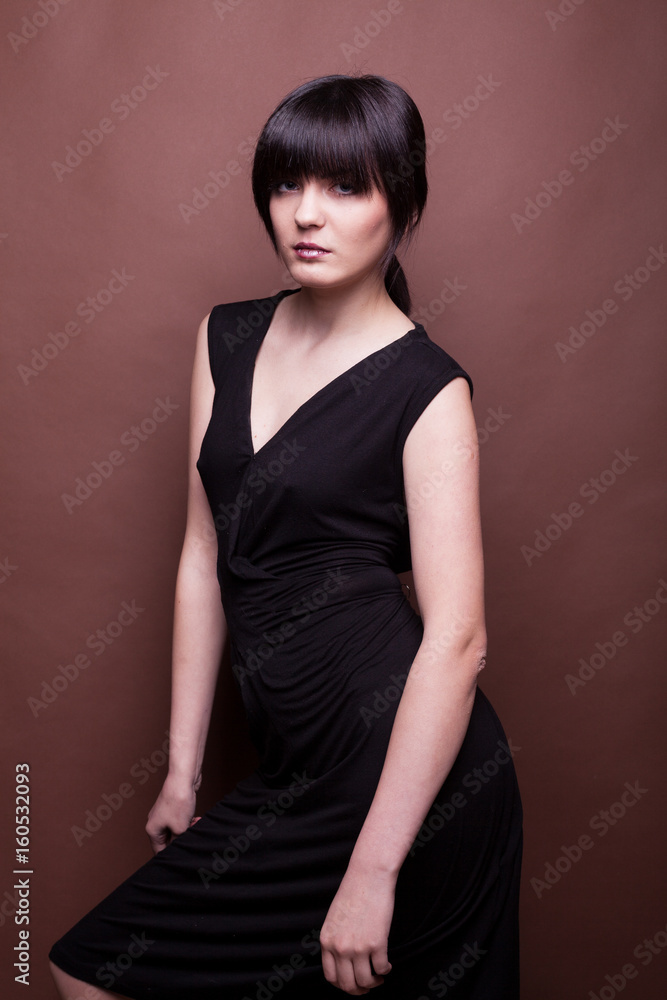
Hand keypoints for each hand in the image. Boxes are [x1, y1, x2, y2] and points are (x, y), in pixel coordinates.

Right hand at [145, 774, 198, 853]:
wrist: (183, 778)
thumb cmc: (178, 801)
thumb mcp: (180, 829)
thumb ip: (178, 842)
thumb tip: (179, 847)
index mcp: (152, 830)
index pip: (159, 851)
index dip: (171, 855)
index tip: (182, 857)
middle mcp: (155, 821)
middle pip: (168, 840)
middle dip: (182, 840)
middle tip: (191, 837)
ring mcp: (163, 813)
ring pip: (176, 830)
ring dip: (186, 830)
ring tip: (195, 825)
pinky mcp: (172, 806)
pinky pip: (179, 820)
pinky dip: (187, 821)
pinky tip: (196, 819)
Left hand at [319, 864, 395, 993]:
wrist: (368, 876)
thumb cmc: (353, 892)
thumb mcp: (335, 919)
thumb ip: (335, 939)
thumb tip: (342, 961)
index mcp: (327, 941)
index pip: (331, 977)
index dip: (343, 985)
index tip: (352, 984)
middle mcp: (340, 948)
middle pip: (348, 984)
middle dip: (359, 990)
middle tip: (368, 986)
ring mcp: (358, 947)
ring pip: (366, 981)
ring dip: (374, 982)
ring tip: (379, 976)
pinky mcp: (377, 943)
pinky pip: (382, 968)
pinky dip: (386, 970)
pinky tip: (388, 964)